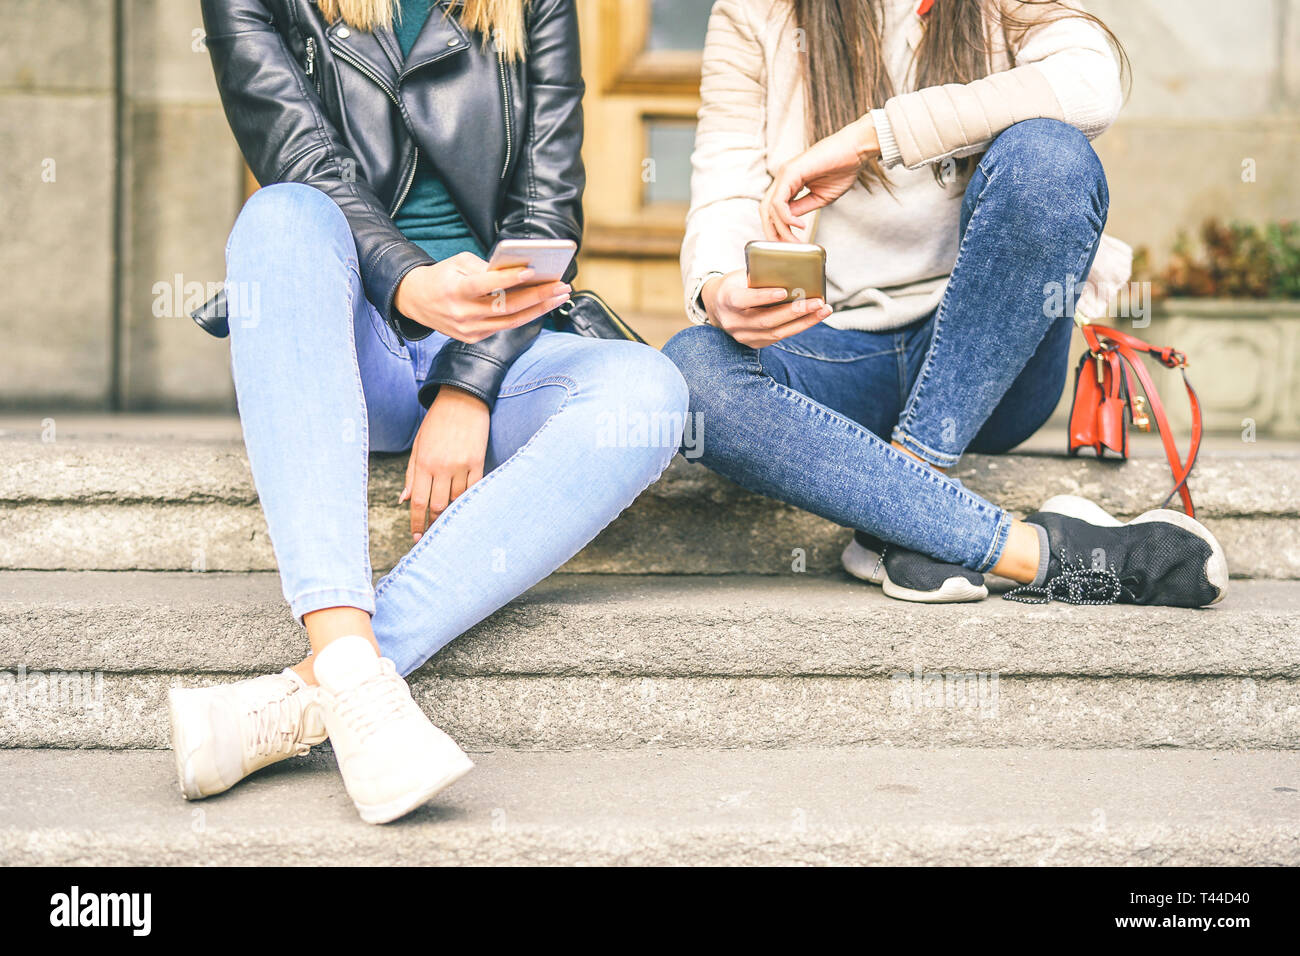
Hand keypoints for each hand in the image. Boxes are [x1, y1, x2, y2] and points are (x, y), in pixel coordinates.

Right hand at [394, 251, 570, 343]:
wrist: (416, 302)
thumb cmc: (443, 276)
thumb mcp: (457, 262)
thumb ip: (485, 267)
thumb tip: (519, 271)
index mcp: (456, 290)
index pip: (486, 285)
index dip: (509, 279)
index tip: (532, 271)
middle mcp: (463, 314)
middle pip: (506, 307)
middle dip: (538, 296)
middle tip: (561, 285)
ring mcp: (469, 330)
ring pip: (511, 321)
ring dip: (539, 308)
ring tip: (559, 295)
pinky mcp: (473, 338)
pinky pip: (504, 326)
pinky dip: (525, 315)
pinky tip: (542, 304)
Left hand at [400, 386, 489, 540]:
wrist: (462, 400)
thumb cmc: (436, 422)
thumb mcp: (418, 445)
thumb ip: (411, 473)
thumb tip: (404, 500)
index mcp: (423, 462)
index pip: (418, 501)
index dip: (417, 522)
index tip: (417, 537)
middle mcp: (441, 466)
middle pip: (437, 505)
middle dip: (433, 522)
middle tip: (432, 533)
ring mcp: (461, 465)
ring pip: (455, 499)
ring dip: (451, 511)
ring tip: (448, 519)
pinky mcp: (477, 462)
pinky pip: (473, 489)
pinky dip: (468, 500)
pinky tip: (464, 506)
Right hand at [700, 269, 831, 348]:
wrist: (717, 307)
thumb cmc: (735, 285)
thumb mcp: (740, 276)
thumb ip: (760, 276)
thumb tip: (794, 273)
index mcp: (726, 300)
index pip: (744, 300)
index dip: (763, 297)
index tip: (783, 292)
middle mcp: (733, 322)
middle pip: (766, 320)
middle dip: (794, 311)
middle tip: (817, 301)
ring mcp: (743, 336)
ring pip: (776, 332)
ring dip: (804, 321)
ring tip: (823, 309)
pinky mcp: (754, 343)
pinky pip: (779, 337)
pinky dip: (798, 326)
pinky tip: (813, 317)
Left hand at [761, 116, 880, 241]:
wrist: (856, 151)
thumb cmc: (842, 170)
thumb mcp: (819, 198)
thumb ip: (802, 208)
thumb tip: (789, 222)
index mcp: (789, 183)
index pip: (773, 210)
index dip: (778, 229)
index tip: (790, 244)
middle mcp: (783, 178)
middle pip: (765, 210)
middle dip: (772, 232)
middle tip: (784, 249)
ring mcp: (784, 174)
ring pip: (770, 208)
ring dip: (781, 229)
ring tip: (795, 241)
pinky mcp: (790, 173)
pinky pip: (779, 201)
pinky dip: (786, 217)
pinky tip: (799, 225)